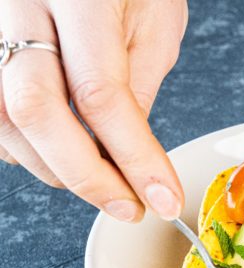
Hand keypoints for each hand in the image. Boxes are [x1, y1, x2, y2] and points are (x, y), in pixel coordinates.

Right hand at [0, 0, 187, 221]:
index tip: (162, 197)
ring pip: (2, 117)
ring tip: (103, 184)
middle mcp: (19, 2)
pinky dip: (26, 146)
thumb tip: (128, 157)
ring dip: (54, 167)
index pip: (100, 93)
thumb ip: (136, 85)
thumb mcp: (155, 21)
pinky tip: (61, 155)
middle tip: (128, 206)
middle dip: (86, 175)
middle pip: (35, 110)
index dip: (134, 158)